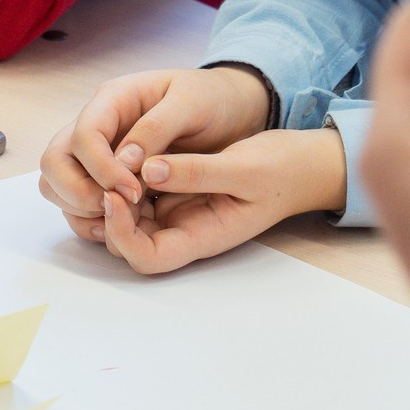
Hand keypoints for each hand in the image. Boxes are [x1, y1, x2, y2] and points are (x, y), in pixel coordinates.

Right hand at [38, 66, 269, 233]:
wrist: (225, 108)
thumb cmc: (210, 99)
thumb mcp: (192, 103)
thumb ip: (157, 128)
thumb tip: (125, 161)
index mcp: (113, 99)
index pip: (84, 135)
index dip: (102, 169)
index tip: (134, 191)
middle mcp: (96, 124)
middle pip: (55, 161)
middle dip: (78, 191)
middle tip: (116, 207)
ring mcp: (97, 150)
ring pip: (56, 183)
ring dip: (78, 207)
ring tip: (118, 219)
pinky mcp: (104, 174)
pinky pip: (77, 200)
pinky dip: (88, 218)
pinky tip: (119, 225)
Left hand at [97, 127, 346, 274]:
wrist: (300, 164)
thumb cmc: (280, 171)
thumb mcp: (242, 167)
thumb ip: (196, 171)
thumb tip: (147, 169)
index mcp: (203, 237)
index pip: (148, 258)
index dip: (122, 234)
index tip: (115, 194)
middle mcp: (186, 230)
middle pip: (129, 242)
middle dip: (111, 212)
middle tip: (108, 170)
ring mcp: (180, 212)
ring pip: (130, 217)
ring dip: (116, 193)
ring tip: (114, 157)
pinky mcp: (178, 192)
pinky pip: (141, 193)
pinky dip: (128, 178)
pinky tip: (127, 151)